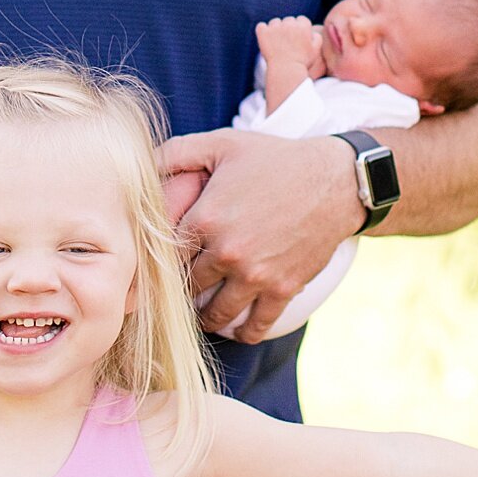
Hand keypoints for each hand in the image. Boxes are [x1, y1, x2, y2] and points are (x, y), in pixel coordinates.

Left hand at [158, 129, 362, 341]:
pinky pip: (256, 326)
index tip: (157, 264)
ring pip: (215, 313)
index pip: (164, 254)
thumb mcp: (223, 144)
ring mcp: (256, 274)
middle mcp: (227, 252)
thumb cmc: (276, 159)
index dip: (157, 261)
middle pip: (186, 287)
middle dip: (180, 289)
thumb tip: (142, 163)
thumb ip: (177, 152)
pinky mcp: (282, 289)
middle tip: (177, 290)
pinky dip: (243, 332)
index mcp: (206, 218)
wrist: (335, 180)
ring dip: (206, 316)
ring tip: (203, 311)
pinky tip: (237, 327)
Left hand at [256, 14, 324, 102]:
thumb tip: (311, 31)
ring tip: (277, 44)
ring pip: (275, 22)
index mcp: (303, 25)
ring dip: (275, 30)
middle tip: (287, 43)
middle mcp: (289, 22)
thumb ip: (317, 37)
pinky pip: (261, 26)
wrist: (285, 71)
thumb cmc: (302, 62)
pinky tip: (266, 41)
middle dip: (288, 29)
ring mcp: (275, 26)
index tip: (297, 39)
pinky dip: (263, 32)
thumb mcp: (316, 50)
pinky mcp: (263, 31)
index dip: (300, 30)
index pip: (301, 20)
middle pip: (288, 20)